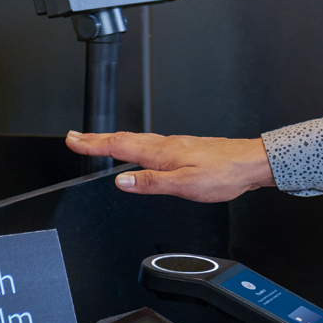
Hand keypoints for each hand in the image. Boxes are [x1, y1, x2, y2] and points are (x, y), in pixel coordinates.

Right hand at [64, 131, 274, 202]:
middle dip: (95, 138)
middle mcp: (165, 144)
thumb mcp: (184, 185)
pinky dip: (133, 143)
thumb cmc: (224, 174)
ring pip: (136, 139)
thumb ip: (151, 183)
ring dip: (112, 139)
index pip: (118, 146)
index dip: (92, 144)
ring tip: (97, 141)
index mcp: (160, 153)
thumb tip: (121, 182)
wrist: (250, 163)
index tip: (72, 140)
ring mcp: (174, 145)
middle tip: (75, 137)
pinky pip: (149, 143)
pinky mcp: (184, 149)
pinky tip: (138, 150)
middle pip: (123, 139)